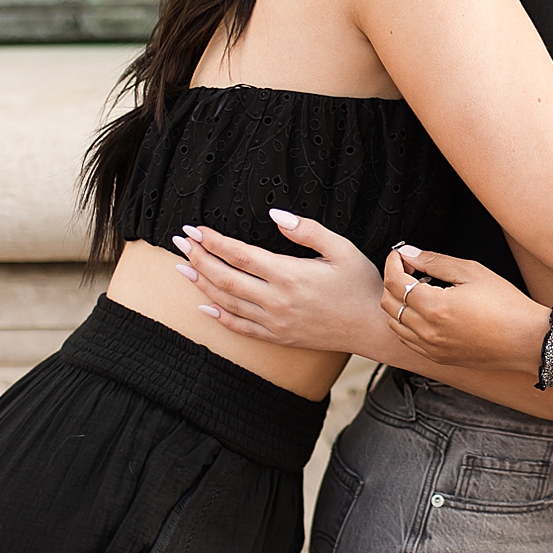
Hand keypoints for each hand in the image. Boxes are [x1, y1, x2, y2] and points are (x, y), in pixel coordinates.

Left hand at [171, 210, 381, 350]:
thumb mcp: (342, 249)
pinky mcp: (278, 337)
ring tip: (182, 268)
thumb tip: (275, 215)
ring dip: (202, 283)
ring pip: (227, 301)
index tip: (195, 229)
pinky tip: (204, 305)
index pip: (240, 255)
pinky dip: (219, 316)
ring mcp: (275, 321)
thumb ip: (307, 230)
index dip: (213, 241)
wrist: (373, 327)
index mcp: (290, 274)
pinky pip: (240, 327)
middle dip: (199, 257)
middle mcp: (277, 300)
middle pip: (226, 277)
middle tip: (179, 242)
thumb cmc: (361, 284)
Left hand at [382, 245, 552, 376]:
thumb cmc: (505, 304)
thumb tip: (410, 253)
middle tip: (410, 267)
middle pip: (388, 303)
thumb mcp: (471, 272)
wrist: (526, 340)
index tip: (399, 254)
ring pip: (395, 323)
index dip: (392, 263)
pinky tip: (425, 310)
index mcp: (434, 307)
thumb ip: (435, 261)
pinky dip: (406, 322)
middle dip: (393, 280)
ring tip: (421, 288)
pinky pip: (407, 340)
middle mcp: (427, 331)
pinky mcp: (438, 357)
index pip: (395, 282)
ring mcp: (431, 348)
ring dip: (399, 302)